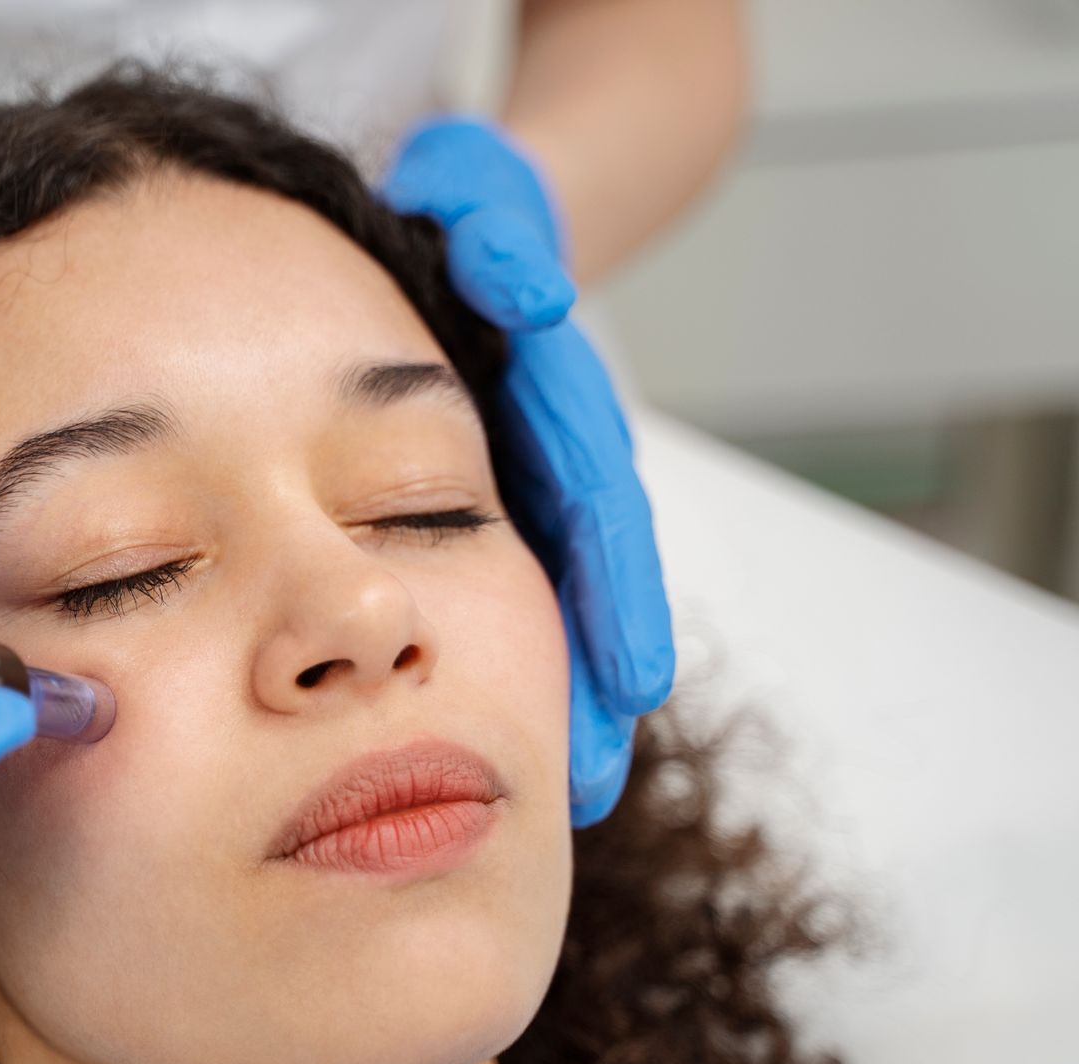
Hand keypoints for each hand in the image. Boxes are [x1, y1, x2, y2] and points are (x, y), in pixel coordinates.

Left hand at [379, 116, 674, 825]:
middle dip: (590, 679)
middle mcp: (556, 470)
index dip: (612, 595)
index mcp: (552, 416)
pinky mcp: (498, 512)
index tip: (633, 684)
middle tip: (586, 782)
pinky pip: (531, 598)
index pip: (593, 511)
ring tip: (570, 797)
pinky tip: (549, 760)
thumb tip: (526, 293)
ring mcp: (536, 499)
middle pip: (589, 583)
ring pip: (566, 607)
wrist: (481, 233)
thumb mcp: (483, 224)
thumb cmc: (473, 234)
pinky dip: (545, 673)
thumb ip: (497, 248)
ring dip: (571, 698)